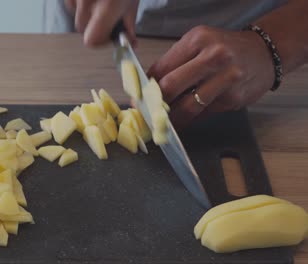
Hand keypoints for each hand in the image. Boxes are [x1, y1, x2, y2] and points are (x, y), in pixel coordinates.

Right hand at [65, 0, 138, 46]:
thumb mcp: (132, 0)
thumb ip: (128, 23)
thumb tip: (129, 42)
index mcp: (108, 6)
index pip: (91, 40)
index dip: (99, 41)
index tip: (109, 35)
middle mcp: (87, 0)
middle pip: (81, 27)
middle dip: (93, 25)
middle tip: (107, 16)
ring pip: (75, 12)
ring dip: (86, 10)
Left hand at [147, 25, 274, 127]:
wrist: (264, 53)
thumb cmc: (225, 49)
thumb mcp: (199, 44)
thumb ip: (175, 62)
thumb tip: (149, 88)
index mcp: (197, 40)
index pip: (162, 67)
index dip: (146, 87)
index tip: (138, 98)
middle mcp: (213, 56)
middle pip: (171, 86)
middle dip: (154, 104)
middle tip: (146, 114)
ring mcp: (226, 78)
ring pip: (188, 105)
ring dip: (171, 119)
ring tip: (162, 124)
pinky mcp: (233, 98)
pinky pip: (204, 113)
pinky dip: (190, 119)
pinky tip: (183, 122)